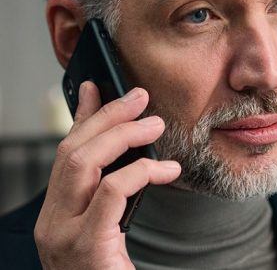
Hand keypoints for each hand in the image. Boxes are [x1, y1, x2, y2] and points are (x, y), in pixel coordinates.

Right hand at [34, 82, 180, 268]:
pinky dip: (140, 172)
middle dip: (107, 116)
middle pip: (72, 150)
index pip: (66, 151)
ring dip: (122, 135)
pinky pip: (111, 193)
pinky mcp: (86, 248)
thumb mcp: (110, 222)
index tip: (96, 86)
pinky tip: (167, 170)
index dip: (82, 115)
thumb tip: (128, 145)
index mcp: (58, 212)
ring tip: (155, 124)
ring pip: (83, 163)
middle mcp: (51, 221)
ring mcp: (63, 236)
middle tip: (140, 98)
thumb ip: (113, 184)